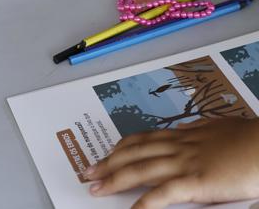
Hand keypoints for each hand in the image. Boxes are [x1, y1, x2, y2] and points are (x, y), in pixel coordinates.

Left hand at [84, 117, 258, 208]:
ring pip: (140, 170)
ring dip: (114, 180)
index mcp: (185, 135)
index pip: (145, 139)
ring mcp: (185, 163)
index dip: (122, 146)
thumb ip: (201, 132)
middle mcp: (179, 147)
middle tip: (87, 171)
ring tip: (95, 189)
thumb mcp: (220, 129)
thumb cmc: (251, 139)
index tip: (107, 151)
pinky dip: (144, 205)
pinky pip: (163, 194)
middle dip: (107, 162)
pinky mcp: (196, 182)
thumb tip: (189, 131)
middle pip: (133, 153)